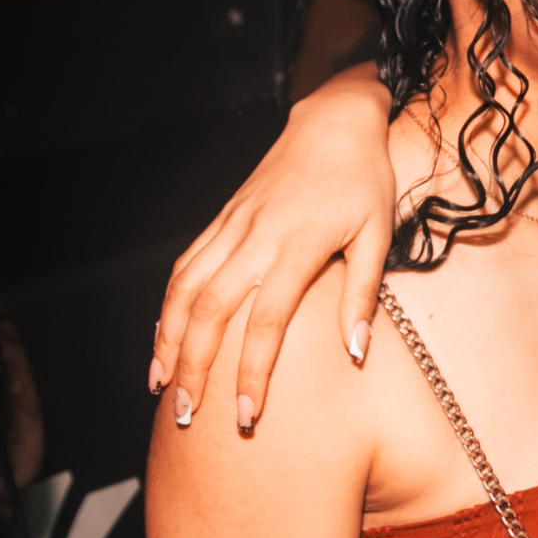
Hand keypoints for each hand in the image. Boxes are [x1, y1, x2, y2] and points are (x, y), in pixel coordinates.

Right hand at [148, 67, 395, 423]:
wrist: (334, 122)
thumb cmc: (363, 181)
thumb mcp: (377, 236)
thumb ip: (362, 296)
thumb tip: (356, 353)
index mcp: (296, 246)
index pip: (266, 323)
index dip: (252, 372)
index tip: (247, 414)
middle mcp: (254, 238)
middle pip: (209, 312)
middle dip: (193, 367)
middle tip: (185, 414)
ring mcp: (232, 227)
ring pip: (184, 290)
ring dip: (167, 341)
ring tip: (160, 385)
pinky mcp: (221, 220)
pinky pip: (184, 266)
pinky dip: (166, 305)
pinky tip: (161, 337)